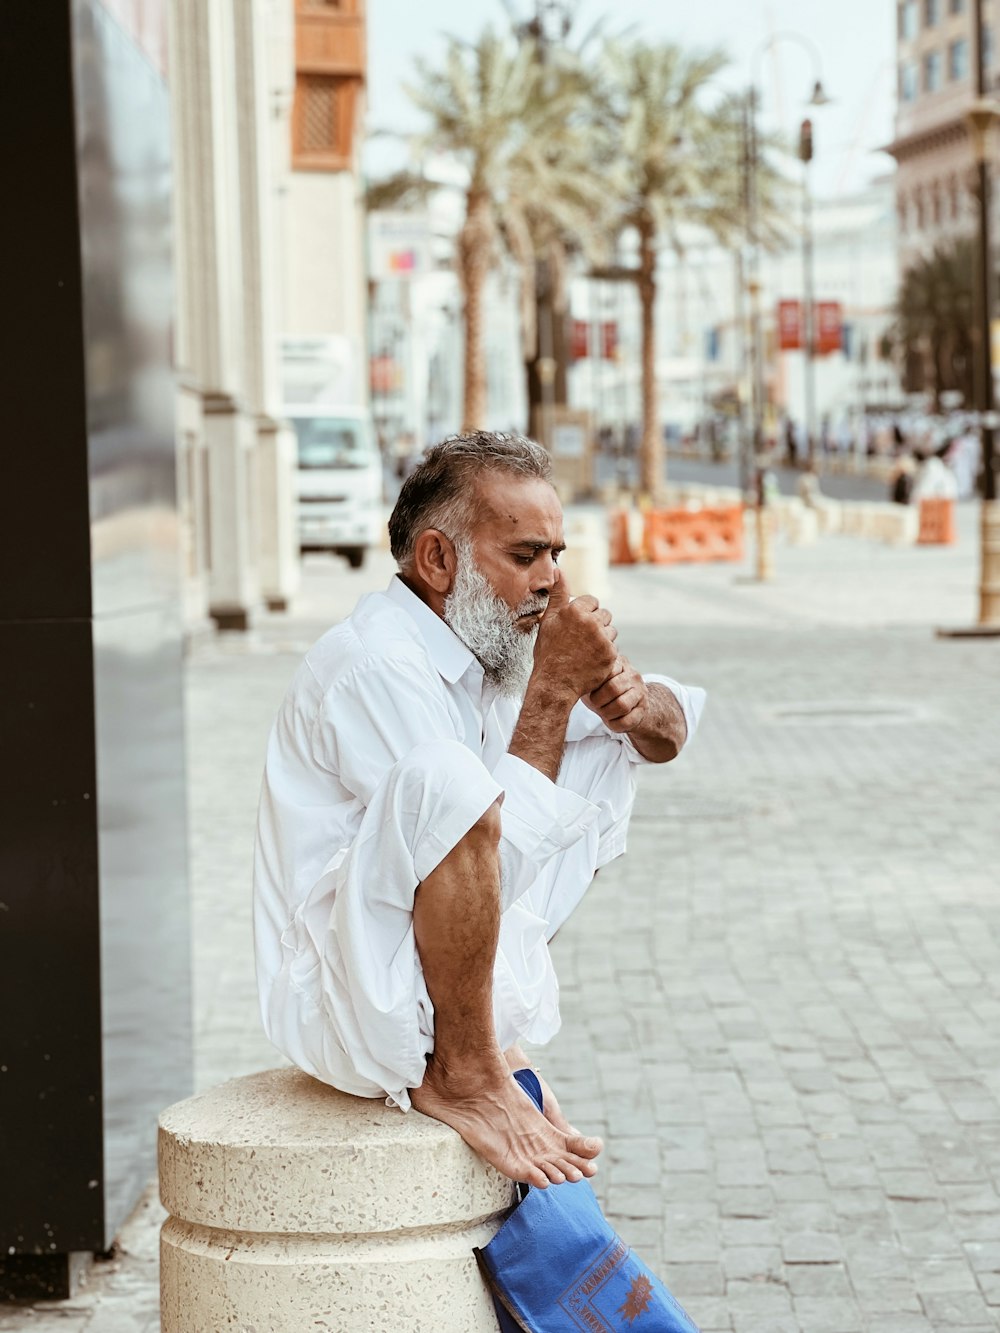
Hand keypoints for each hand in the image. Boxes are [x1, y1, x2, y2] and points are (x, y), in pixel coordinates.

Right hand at [529, 570, 617, 702]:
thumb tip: (558, 570)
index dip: (585, 613)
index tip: (577, 626)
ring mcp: (602, 639)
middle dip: (597, 624)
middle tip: (582, 639)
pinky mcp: (611, 654)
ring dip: (603, 638)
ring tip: (586, 650)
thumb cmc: (549, 651)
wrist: (555, 683)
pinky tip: (591, 659)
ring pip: (611, 631)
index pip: (592, 601)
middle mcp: (591, 622)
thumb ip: (557, 593)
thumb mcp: (549, 620)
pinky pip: (614, 647)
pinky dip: (605, 652)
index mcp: (576, 610)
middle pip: (605, 615)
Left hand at [584, 656, 648, 733]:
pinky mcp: (643, 710)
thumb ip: (587, 676)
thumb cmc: (602, 691)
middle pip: (613, 688)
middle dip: (598, 701)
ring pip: (622, 705)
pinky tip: (610, 720)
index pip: (606, 670)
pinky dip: (614, 725)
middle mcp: (633, 675)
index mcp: (619, 663)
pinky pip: (627, 721)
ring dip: (606, 713)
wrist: (626, 706)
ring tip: (602, 712)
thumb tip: (573, 678)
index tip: (588, 689)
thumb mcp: (595, 681)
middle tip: (595, 704)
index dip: (593, 684)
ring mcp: (641, 692)